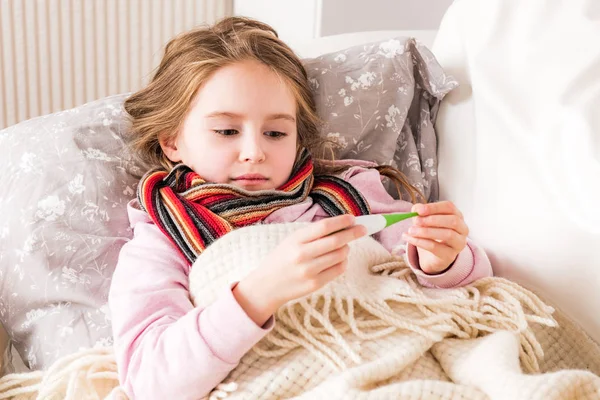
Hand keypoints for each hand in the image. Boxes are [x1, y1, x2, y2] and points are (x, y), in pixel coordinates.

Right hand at [233, 214, 366, 325]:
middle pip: (336, 240)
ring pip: (340, 255)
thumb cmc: (281, 259)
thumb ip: (313, 234)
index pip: (325, 226)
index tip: (352, 218)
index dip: (342, 221)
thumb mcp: (291, 241)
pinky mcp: (315, 284)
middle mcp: (302, 255)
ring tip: (344, 246)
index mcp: (296, 240)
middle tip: (362, 229)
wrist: (266, 286)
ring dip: (347, 248)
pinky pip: (338, 269)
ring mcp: (309, 271)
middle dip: (353, 233)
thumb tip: (341, 226)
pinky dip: (343, 262)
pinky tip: (339, 259)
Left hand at [402, 201, 468, 273]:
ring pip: (447, 235)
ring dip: (426, 231)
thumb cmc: (431, 233)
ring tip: (411, 231)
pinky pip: (435, 247)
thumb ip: (420, 213)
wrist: (432, 256)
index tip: (419, 210)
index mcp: (457, 215)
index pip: (449, 207)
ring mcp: (458, 243)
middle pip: (453, 221)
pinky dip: (420, 242)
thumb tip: (416, 210)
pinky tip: (409, 238)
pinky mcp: (450, 255)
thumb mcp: (424, 220)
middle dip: (432, 220)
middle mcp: (462, 229)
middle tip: (416, 221)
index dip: (434, 207)